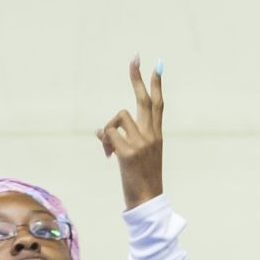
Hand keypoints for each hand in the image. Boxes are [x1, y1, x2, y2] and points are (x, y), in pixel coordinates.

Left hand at [96, 57, 165, 207]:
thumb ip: (123, 139)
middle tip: (135, 59)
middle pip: (144, 100)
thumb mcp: (138, 156)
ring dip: (109, 130)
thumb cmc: (141, 179)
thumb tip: (101, 131)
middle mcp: (152, 135)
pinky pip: (107, 134)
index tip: (157, 66)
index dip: (157, 85)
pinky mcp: (129, 152)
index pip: (158, 105)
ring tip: (110, 148)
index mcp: (157, 135)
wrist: (148, 200)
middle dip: (138, 78)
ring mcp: (142, 143)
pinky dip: (104, 143)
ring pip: (117, 118)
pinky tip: (109, 156)